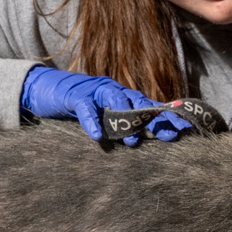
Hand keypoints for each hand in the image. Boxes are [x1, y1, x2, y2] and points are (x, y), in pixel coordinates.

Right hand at [20, 65, 192, 144]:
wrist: (46, 89)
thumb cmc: (78, 106)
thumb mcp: (103, 116)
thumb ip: (121, 125)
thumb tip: (142, 142)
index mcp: (123, 96)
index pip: (150, 106)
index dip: (168, 118)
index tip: (186, 131)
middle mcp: (114, 90)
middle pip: (140, 103)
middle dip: (156, 120)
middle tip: (169, 137)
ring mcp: (95, 91)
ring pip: (116, 102)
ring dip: (126, 122)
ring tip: (133, 141)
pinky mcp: (75, 96)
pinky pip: (86, 108)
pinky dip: (92, 122)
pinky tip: (98, 136)